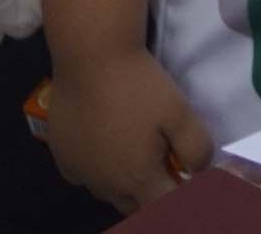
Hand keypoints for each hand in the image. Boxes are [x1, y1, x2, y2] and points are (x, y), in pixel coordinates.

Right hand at [45, 44, 209, 212]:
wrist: (90, 54)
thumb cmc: (138, 84)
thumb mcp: (181, 112)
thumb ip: (197, 149)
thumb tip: (197, 170)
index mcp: (139, 179)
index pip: (166, 205)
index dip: (180, 193)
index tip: (183, 173)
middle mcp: (107, 185)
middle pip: (135, 205)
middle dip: (152, 192)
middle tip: (161, 161)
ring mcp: (81, 173)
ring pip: (108, 192)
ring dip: (123, 182)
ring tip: (131, 150)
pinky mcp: (62, 157)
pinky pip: (83, 177)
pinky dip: (96, 171)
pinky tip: (102, 147)